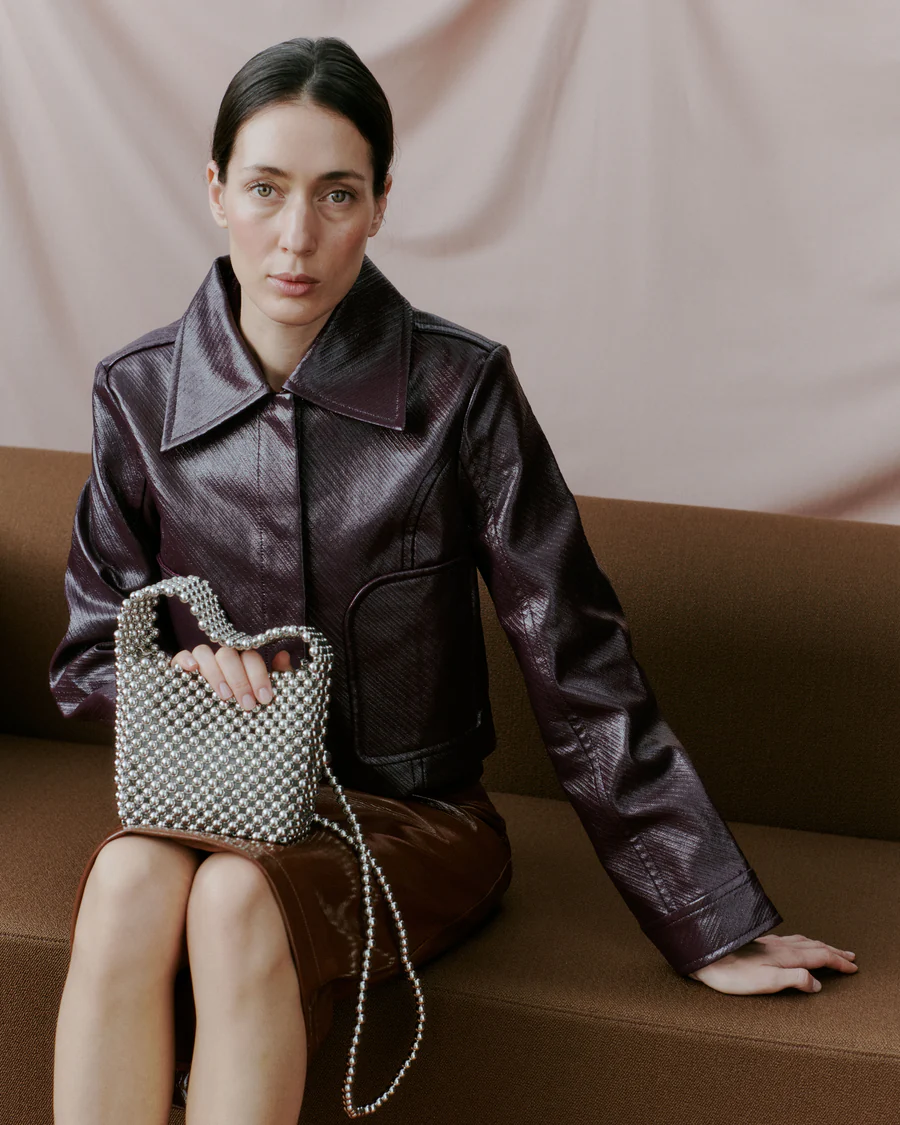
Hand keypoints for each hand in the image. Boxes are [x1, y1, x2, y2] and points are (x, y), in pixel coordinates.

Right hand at [169, 645, 292, 710]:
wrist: (221, 748)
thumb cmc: (248, 720)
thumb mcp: (267, 703)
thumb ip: (279, 679)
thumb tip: (283, 655)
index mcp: (242, 664)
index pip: (250, 657)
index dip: (258, 675)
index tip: (264, 699)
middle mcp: (221, 661)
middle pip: (228, 654)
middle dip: (239, 680)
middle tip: (246, 705)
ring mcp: (200, 665)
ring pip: (204, 652)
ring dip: (215, 673)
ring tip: (224, 696)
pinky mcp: (179, 673)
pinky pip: (179, 656)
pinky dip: (185, 659)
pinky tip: (192, 670)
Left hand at [688, 933, 857, 993]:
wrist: (707, 958)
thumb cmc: (733, 975)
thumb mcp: (766, 982)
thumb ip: (794, 980)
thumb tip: (817, 983)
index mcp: (786, 956)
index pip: (820, 956)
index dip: (838, 962)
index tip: (853, 968)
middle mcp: (780, 946)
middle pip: (814, 946)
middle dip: (834, 951)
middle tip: (850, 956)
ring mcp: (770, 944)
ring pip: (802, 941)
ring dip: (820, 945)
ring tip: (829, 948)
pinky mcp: (760, 944)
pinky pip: (790, 940)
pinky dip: (803, 942)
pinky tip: (796, 944)